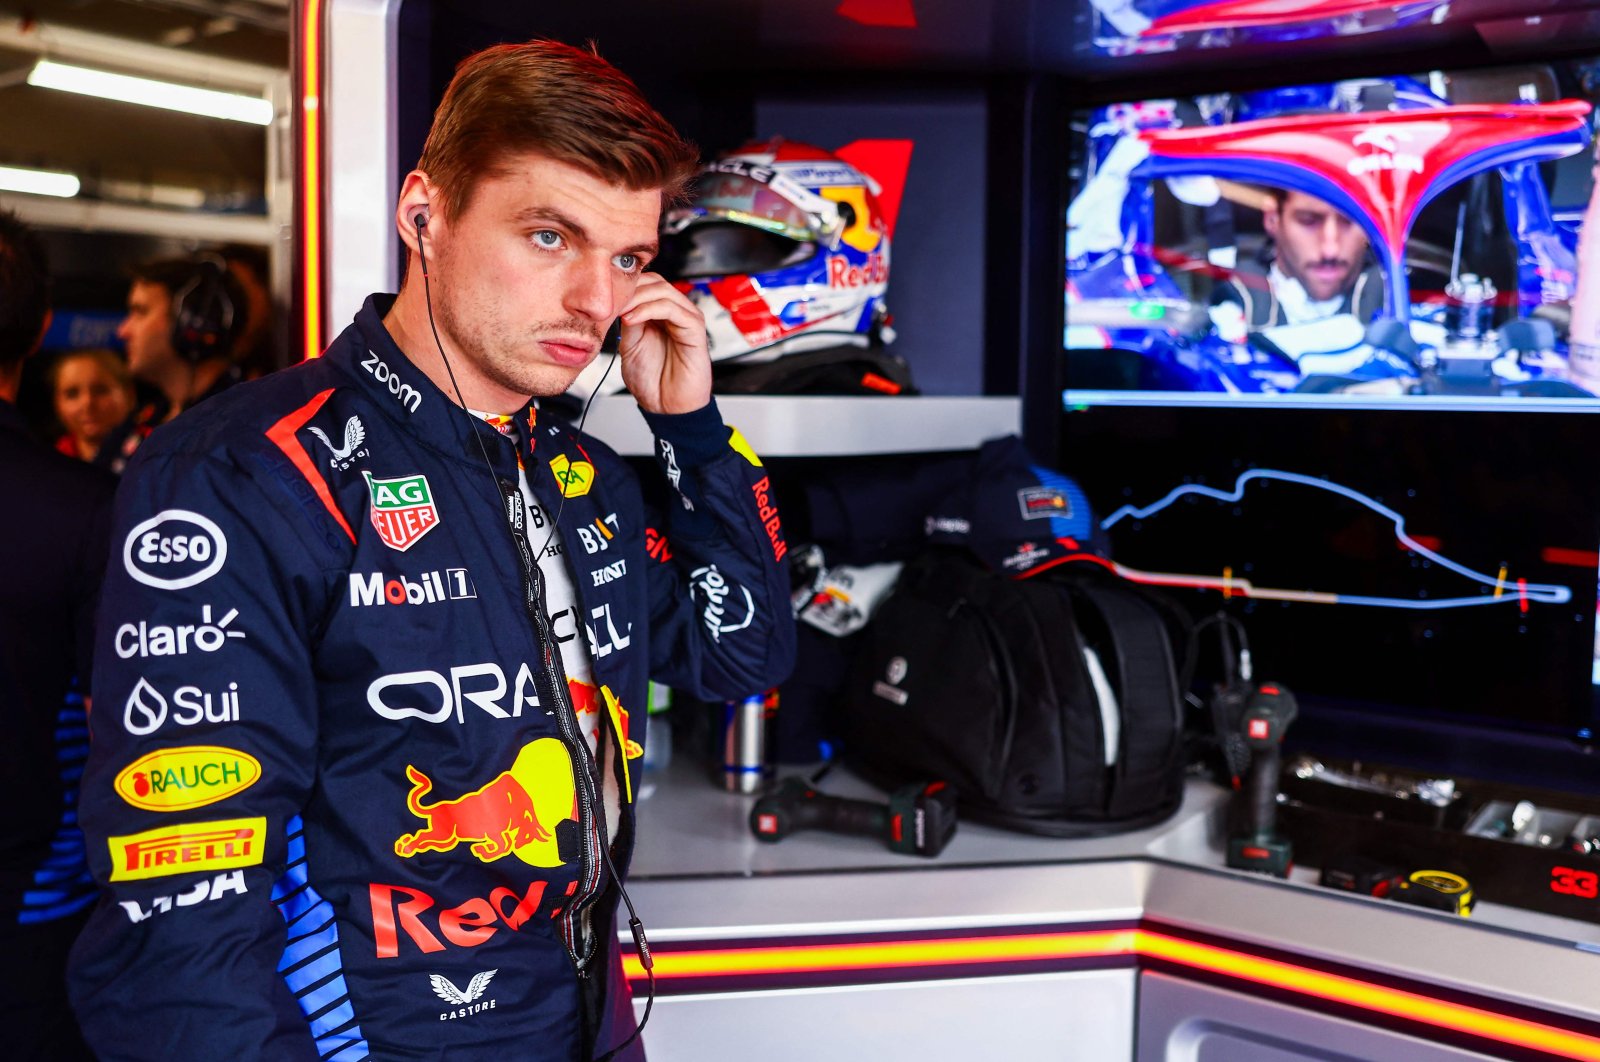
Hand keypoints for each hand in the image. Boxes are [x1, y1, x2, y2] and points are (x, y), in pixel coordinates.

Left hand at [616, 273, 712, 414]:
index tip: (603, 296)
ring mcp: (687, 318)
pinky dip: (649, 309)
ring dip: (637, 297)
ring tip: (620, 312)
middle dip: (630, 288)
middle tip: (610, 301)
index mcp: (660, 314)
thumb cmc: (653, 381)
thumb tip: (617, 301)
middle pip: (655, 281)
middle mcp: (676, 313)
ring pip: (663, 290)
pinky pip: (672, 308)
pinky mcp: (695, 329)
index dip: (625, 285)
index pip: (646, 284)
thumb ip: (627, 321)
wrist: (667, 407)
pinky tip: (632, 320)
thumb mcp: (629, 345)